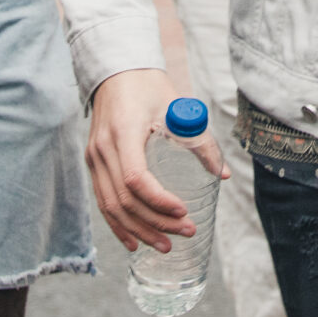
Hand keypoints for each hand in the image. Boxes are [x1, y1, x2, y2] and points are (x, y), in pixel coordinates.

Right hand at [84, 67, 225, 253]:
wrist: (116, 70)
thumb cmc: (149, 86)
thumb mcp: (177, 107)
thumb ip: (200, 140)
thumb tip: (223, 175)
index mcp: (124, 132)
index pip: (136, 179)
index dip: (159, 201)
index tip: (184, 211)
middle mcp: (103, 149)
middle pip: (124, 200)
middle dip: (155, 223)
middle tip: (185, 233)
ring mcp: (94, 158)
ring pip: (111, 206)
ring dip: (138, 230)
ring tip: (164, 246)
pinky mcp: (94, 163)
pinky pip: (103, 201)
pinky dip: (117, 225)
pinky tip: (133, 242)